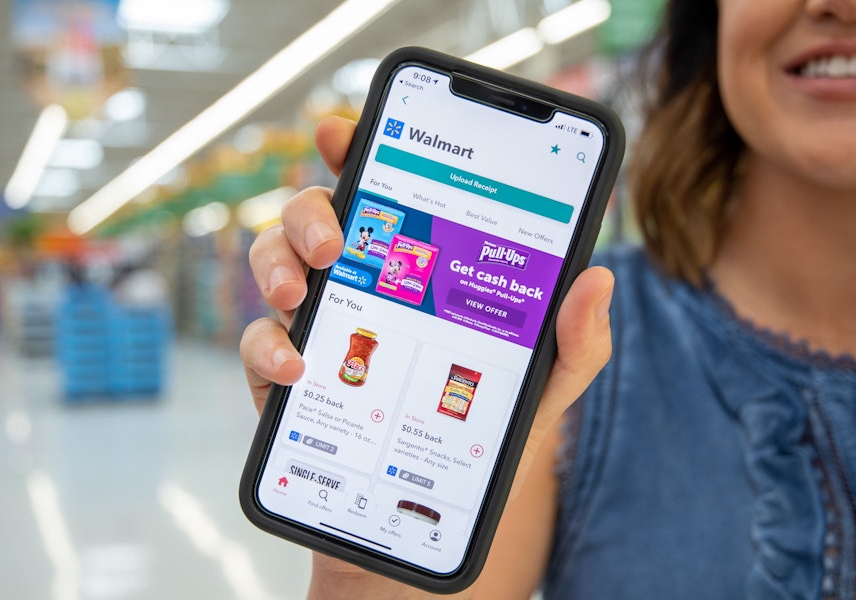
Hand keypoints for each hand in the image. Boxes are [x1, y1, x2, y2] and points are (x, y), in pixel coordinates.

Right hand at [240, 116, 612, 598]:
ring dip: (277, 262)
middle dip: (312, 209)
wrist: (421, 523)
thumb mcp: (535, 393)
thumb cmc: (477, 445)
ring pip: (273, 262)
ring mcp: (318, 328)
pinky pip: (257, 345)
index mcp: (414, 273)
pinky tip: (296, 365)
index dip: (357, 153)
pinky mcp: (285, 377)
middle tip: (334, 239)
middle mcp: (360, 286)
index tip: (343, 132)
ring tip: (301, 290)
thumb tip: (598, 280)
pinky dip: (267, 347)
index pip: (383, 196)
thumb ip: (571, 344)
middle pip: (315, 217)